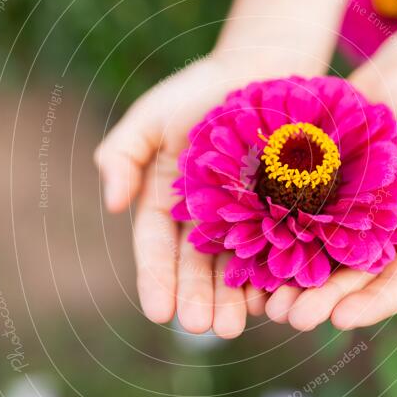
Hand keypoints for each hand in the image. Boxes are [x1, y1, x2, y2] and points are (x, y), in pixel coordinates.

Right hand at [95, 51, 320, 336]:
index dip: (156, 280)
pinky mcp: (283, 213)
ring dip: (235, 299)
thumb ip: (122, 156)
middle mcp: (204, 220)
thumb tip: (113, 204)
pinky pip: (278, 249)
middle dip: (199, 299)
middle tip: (205, 328)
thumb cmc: (200, 92)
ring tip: (238, 325)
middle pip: (198, 267)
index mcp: (167, 204)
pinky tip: (276, 298)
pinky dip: (275, 275)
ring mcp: (244, 219)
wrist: (263, 69)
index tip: (159, 312)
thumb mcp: (151, 117)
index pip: (157, 249)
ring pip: (236, 267)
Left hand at [264, 74, 396, 329]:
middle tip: (292, 318)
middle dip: (320, 303)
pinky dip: (271, 249)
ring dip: (290, 287)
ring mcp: (341, 222)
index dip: (370, 305)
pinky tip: (249, 265)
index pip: (395, 287)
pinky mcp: (313, 199)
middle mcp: (376, 242)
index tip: (341, 319)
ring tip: (266, 304)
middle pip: (347, 283)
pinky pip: (290, 228)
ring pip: (314, 263)